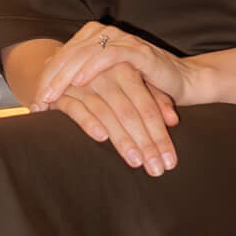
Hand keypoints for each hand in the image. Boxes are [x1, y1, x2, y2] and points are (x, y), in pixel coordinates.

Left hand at [33, 24, 192, 113]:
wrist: (182, 85)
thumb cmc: (142, 89)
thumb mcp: (106, 88)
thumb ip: (80, 85)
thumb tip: (45, 97)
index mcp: (94, 41)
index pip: (61, 58)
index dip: (45, 80)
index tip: (33, 104)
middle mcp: (106, 36)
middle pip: (68, 55)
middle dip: (50, 80)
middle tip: (37, 101)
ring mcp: (122, 41)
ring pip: (84, 54)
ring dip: (65, 76)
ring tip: (51, 95)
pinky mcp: (138, 51)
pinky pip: (110, 55)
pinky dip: (93, 67)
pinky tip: (80, 81)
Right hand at [47, 60, 179, 176]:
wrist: (64, 66)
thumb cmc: (106, 80)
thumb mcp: (134, 83)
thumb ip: (155, 98)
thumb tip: (174, 121)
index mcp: (126, 70)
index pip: (147, 107)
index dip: (160, 134)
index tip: (169, 161)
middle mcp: (105, 75)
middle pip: (130, 113)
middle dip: (145, 143)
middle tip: (156, 169)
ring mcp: (83, 84)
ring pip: (107, 113)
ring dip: (122, 139)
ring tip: (136, 162)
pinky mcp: (61, 93)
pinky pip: (75, 108)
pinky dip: (88, 121)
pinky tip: (101, 137)